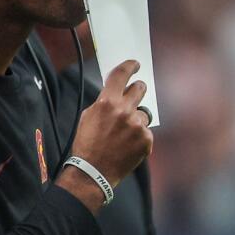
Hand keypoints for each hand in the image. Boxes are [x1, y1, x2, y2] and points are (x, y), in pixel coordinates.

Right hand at [56, 60, 152, 212]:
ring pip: (143, 113)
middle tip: (133, 95)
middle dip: (137, 89)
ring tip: (124, 133)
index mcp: (107, 102)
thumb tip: (115, 92)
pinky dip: (138, 137)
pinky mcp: (146, 140)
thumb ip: (104, 102)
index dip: (130, 66)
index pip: (121, 75)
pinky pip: (145, 132)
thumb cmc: (87, 143)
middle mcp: (124, 111)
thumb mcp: (88, 116)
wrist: (93, 171)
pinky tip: (127, 145)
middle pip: (139, 89)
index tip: (135, 64)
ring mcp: (137, 126)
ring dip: (136, 118)